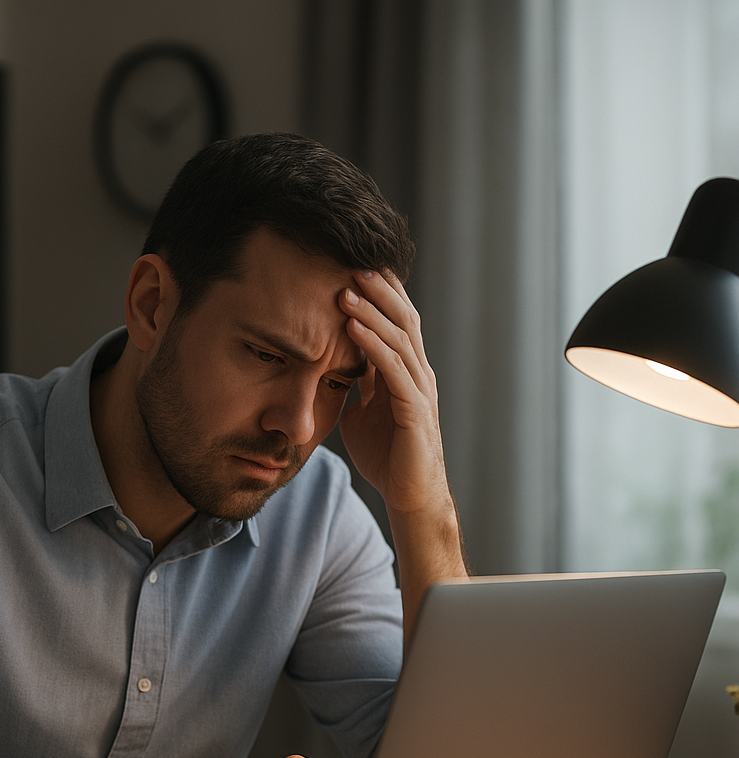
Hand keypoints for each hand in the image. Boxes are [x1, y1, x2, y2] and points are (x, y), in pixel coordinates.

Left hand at [337, 271, 452, 517]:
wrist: (409, 495)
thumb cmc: (387, 455)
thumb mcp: (363, 411)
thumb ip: (358, 385)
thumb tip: (337, 364)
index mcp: (407, 371)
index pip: (396, 320)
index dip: (379, 293)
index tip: (352, 266)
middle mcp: (418, 373)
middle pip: (403, 318)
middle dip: (378, 290)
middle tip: (351, 262)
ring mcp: (420, 390)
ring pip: (399, 338)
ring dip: (372, 311)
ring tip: (346, 289)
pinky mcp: (415, 410)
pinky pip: (393, 369)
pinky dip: (372, 344)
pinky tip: (352, 326)